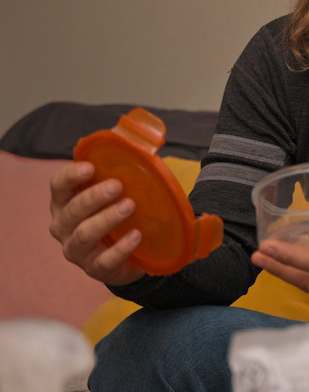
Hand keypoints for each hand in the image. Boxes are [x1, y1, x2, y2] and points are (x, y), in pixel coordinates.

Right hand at [48, 161, 147, 285]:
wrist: (127, 254)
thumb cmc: (118, 214)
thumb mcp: (119, 192)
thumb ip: (125, 169)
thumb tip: (147, 142)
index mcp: (65, 202)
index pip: (58, 186)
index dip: (70, 176)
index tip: (90, 167)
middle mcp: (64, 226)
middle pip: (72, 210)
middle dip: (94, 197)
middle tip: (117, 186)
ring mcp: (77, 250)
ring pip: (84, 234)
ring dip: (106, 219)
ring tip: (129, 206)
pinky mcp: (95, 268)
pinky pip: (104, 260)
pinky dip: (120, 248)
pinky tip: (137, 236)